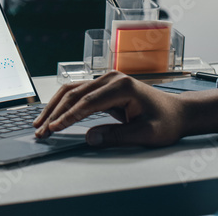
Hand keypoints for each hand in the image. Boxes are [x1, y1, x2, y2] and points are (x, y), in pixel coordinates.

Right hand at [33, 71, 217, 147]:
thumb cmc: (166, 121)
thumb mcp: (146, 133)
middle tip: (40, 131)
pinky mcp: (103, 86)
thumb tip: (90, 138)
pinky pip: (78, 93)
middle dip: (54, 113)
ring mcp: (106, 80)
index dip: (67, 117)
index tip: (53, 129)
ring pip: (71, 91)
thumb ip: (118, 136)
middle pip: (74, 94)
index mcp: (122, 86)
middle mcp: (111, 78)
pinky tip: (52, 115)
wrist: (177, 112)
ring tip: (40, 124)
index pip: (87, 103)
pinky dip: (63, 104)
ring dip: (54, 107)